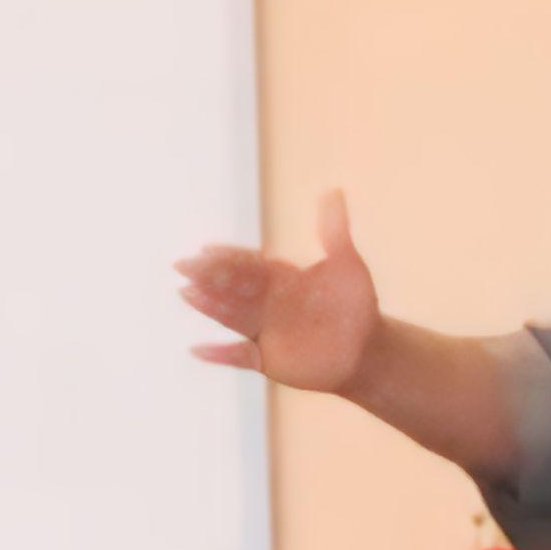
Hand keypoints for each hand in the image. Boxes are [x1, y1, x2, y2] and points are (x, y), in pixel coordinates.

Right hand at [178, 191, 380, 392]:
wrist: (366, 347)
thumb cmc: (354, 303)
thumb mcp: (346, 264)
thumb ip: (334, 231)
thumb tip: (333, 191)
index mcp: (280, 278)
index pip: (249, 265)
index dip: (229, 258)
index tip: (206, 250)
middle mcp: (266, 303)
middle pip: (234, 287)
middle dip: (210, 276)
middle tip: (185, 266)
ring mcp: (264, 330)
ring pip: (232, 315)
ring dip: (210, 306)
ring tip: (187, 294)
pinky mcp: (267, 358)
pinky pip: (239, 356)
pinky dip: (219, 354)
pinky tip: (197, 349)